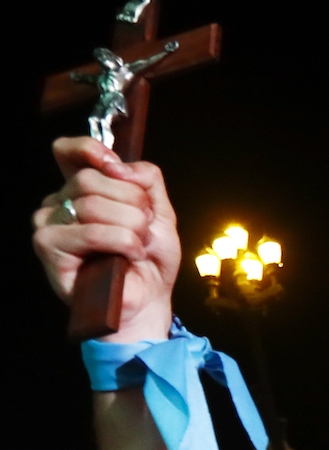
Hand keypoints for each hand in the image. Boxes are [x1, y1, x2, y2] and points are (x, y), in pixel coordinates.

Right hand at [32, 136, 180, 341]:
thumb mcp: (159, 212)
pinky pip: (90, 232)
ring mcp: (50, 225)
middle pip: (92, 178)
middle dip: (132, 203)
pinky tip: (129, 257)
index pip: (68, 152)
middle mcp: (60, 204)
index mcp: (82, 190)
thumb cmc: (149, 261)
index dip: (90, 149)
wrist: (148, 301)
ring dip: (131, 227)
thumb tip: (119, 166)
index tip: (116, 167)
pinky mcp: (49, 248)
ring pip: (93, 204)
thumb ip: (146, 179)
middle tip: (144, 230)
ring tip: (138, 248)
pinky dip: (121, 243)